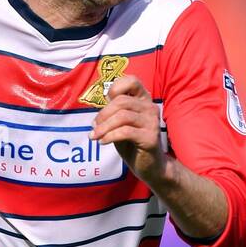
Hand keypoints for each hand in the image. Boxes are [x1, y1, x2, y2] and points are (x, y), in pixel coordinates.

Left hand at [90, 74, 171, 189]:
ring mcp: (152, 122)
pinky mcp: (150, 137)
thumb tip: (100, 107)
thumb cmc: (132, 143)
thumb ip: (113, 111)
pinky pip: (125, 132)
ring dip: (103, 127)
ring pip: (122, 116)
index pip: (132, 81)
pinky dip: (110, 136)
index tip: (105, 102)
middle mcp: (150, 107)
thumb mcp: (120, 123)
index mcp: (143, 100)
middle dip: (103, 114)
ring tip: (95, 136)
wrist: (149, 165)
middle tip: (93, 127)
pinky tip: (103, 142)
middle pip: (121, 101)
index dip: (116, 87)